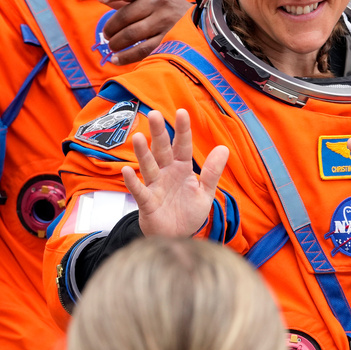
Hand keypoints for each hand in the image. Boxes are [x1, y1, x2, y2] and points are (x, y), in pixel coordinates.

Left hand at [88, 0, 190, 64]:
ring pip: (132, 34)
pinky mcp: (168, 40)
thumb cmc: (158, 7)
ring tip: (112, 46)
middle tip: (106, 35)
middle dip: (110, 28)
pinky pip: (142, 50)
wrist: (195, 20)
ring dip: (116, 43)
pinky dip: (126, 56)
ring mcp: (164, 21)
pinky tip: (116, 59)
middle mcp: (158, 2)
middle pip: (126, 16)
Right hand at [122, 109, 229, 236]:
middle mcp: (166, 173)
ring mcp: (155, 186)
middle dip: (159, 133)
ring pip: (148, 166)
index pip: (182, 145)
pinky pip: (139, 190)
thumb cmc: (188, 212)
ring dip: (143, 153)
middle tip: (154, 115)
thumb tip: (224, 148)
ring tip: (138, 137)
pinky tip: (127, 170)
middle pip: (162, 150)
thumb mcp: (205, 192)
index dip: (182, 130)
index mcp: (181, 168)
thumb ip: (212, 172)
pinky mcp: (147, 203)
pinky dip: (132, 181)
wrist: (177, 237)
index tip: (182, 112)